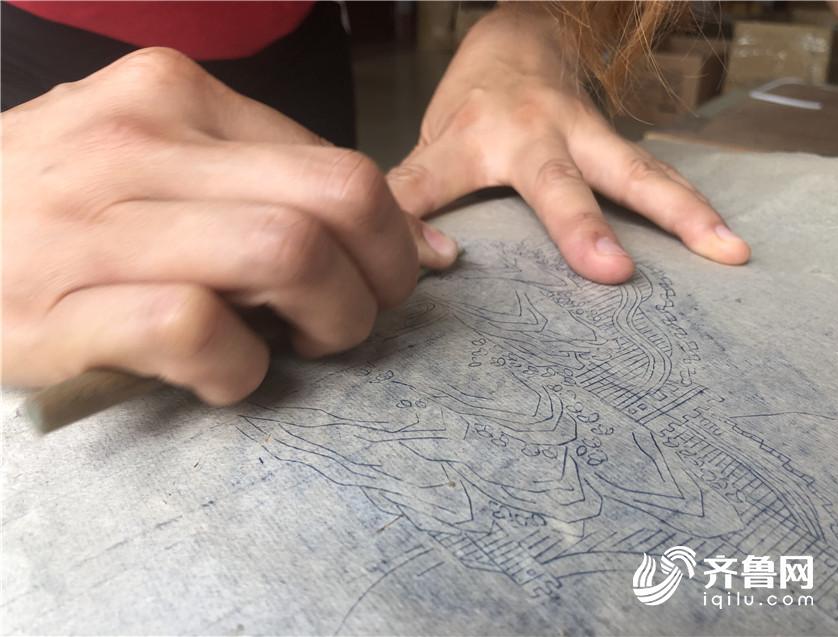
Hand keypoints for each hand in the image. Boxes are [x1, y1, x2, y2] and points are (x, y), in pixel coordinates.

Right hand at [2, 48, 457, 403]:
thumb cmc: (57, 207)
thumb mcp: (159, 162)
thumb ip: (277, 186)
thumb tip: (424, 246)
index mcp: (175, 95)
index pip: (340, 164)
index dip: (389, 235)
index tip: (387, 276)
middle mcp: (141, 142)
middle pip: (338, 199)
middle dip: (382, 277)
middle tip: (355, 317)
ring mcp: (97, 223)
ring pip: (285, 253)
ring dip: (331, 321)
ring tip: (300, 345)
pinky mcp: (59, 310)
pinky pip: (198, 328)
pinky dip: (239, 369)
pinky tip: (224, 375)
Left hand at [389, 6, 749, 284]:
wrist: (526, 34)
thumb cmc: (475, 103)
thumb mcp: (433, 141)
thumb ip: (417, 196)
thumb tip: (414, 262)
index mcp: (467, 139)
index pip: (425, 187)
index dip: (415, 228)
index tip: (437, 264)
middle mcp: (528, 133)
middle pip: (553, 180)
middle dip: (579, 224)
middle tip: (612, 271)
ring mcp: (580, 132)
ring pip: (631, 172)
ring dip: (678, 211)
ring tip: (723, 249)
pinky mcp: (613, 141)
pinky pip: (657, 175)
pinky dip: (691, 206)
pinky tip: (726, 242)